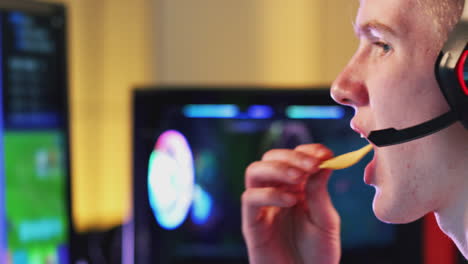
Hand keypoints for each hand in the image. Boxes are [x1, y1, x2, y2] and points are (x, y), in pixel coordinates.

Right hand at [242, 144, 340, 263]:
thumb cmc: (317, 254)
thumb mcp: (326, 222)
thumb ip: (320, 193)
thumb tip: (323, 163)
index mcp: (296, 188)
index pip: (294, 157)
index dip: (308, 150)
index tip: (325, 154)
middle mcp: (276, 191)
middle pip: (270, 157)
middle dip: (291, 156)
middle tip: (311, 165)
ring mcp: (262, 206)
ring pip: (255, 171)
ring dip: (277, 168)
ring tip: (299, 178)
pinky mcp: (252, 223)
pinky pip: (250, 198)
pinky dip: (270, 194)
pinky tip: (291, 201)